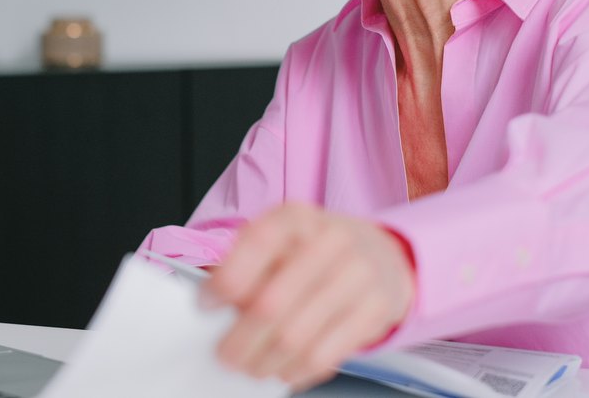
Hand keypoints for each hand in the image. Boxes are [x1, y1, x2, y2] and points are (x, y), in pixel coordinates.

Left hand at [202, 203, 414, 389]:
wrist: (381, 254)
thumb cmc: (315, 251)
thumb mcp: (281, 241)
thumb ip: (246, 265)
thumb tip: (213, 303)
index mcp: (297, 217)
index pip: (258, 243)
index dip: (227, 279)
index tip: (206, 304)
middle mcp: (332, 240)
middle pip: (272, 303)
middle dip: (240, 339)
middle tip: (225, 354)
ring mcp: (359, 275)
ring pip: (295, 338)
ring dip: (264, 362)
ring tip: (251, 366)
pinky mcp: (376, 310)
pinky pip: (325, 356)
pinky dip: (295, 371)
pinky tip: (283, 370)